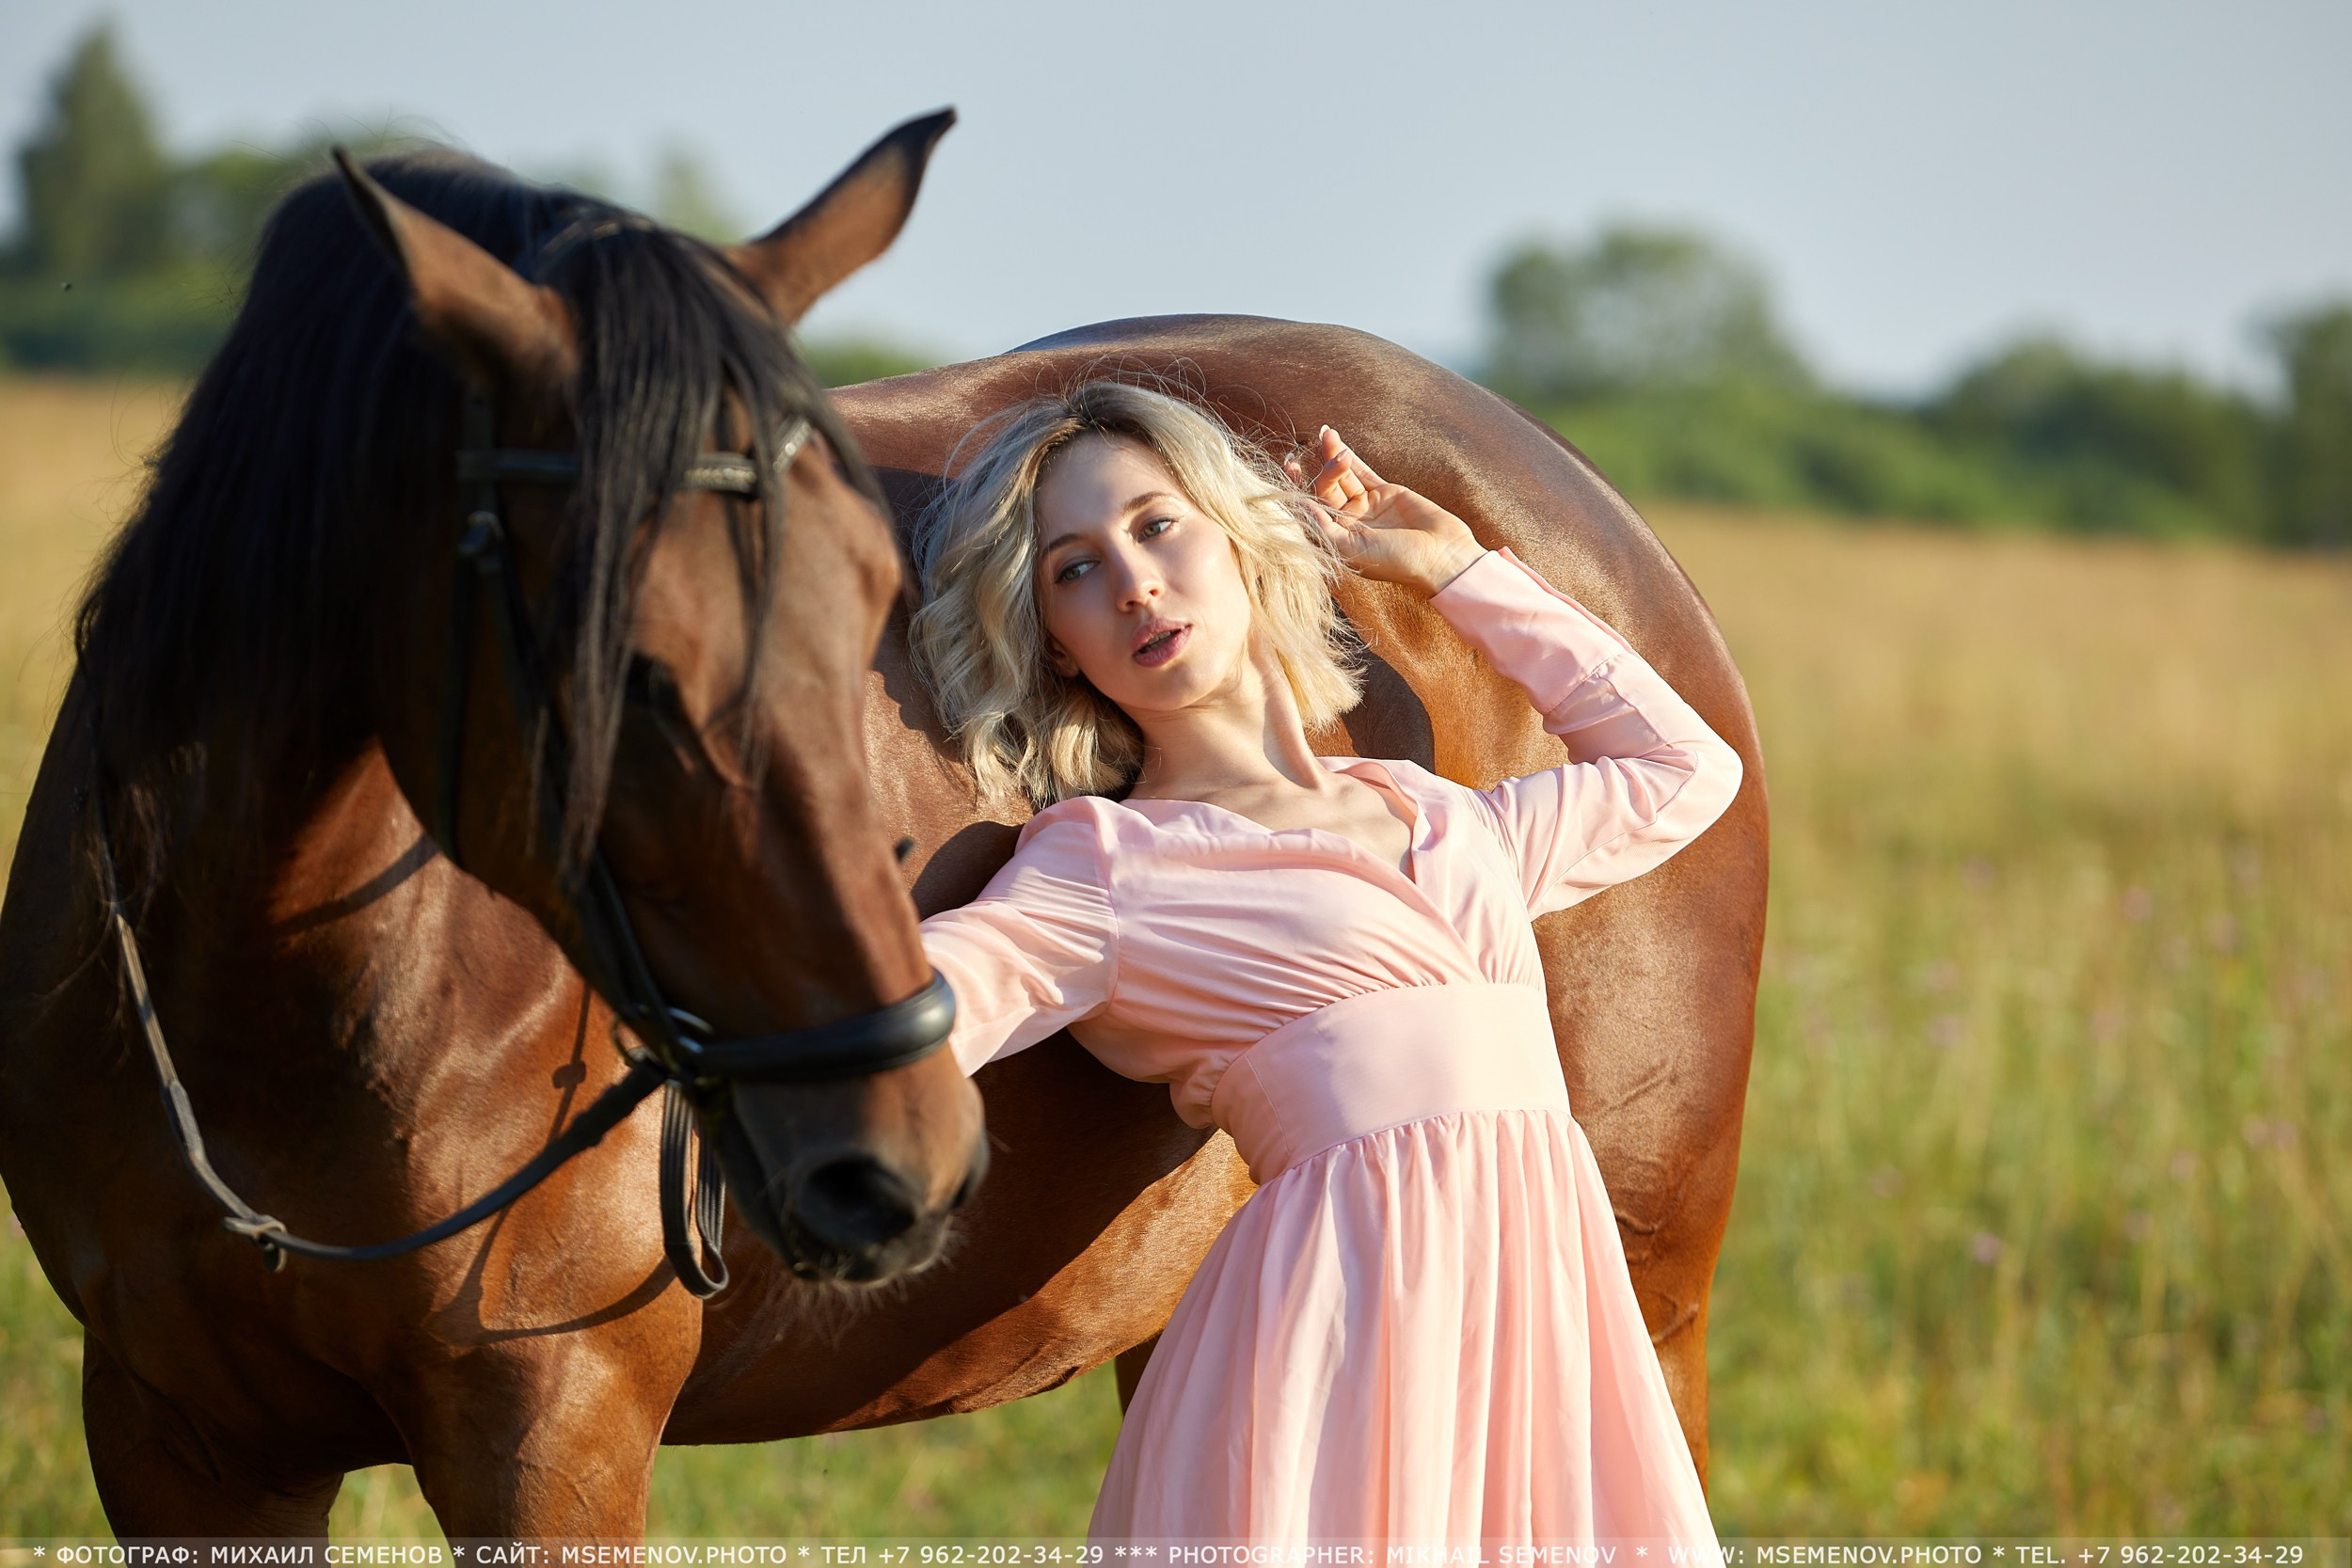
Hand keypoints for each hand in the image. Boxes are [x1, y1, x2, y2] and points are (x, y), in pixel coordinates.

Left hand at [1283, 426, 1484, 597]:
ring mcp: (1366, 508)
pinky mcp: (1384, 493)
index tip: (1289, 466)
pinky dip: (1349, 456)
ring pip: (1342, 478)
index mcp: (1335, 541)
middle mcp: (1347, 524)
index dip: (1296, 488)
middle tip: (1334, 458)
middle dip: (1324, 470)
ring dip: (1332, 456)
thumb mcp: (1352, 549)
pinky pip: (1361, 472)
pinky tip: (1336, 440)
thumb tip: (1295, 503)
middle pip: (1325, 491)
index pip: (1309, 510)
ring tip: (1327, 434)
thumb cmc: (1396, 561)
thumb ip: (1321, 527)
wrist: (1441, 556)